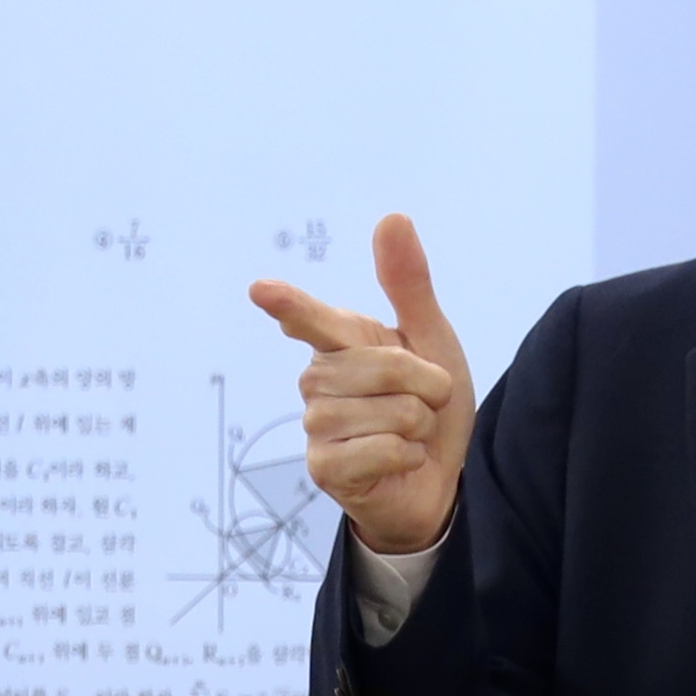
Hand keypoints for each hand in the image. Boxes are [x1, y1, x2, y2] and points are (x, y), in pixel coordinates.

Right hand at [251, 213, 473, 556]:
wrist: (434, 479)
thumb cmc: (427, 406)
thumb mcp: (432, 341)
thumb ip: (409, 283)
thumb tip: (392, 216)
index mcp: (343, 342)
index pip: (313, 319)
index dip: (290, 305)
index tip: (261, 290)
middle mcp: (319, 379)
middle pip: (383, 366)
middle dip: (424, 385)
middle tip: (424, 404)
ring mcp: (316, 426)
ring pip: (386, 412)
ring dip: (417, 425)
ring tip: (409, 435)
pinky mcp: (323, 468)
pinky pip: (379, 450)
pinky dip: (406, 455)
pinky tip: (398, 462)